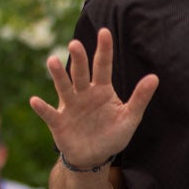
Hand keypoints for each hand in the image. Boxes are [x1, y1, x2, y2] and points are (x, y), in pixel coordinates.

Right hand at [29, 27, 159, 172]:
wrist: (95, 157)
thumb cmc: (113, 135)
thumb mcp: (130, 118)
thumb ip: (140, 98)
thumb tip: (154, 77)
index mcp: (102, 89)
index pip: (103, 65)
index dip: (104, 49)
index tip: (104, 31)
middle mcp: (84, 93)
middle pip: (81, 73)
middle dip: (78, 59)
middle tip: (75, 44)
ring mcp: (70, 106)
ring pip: (63, 87)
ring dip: (58, 75)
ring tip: (52, 61)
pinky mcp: (59, 122)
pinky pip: (49, 114)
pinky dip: (42, 108)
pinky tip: (35, 101)